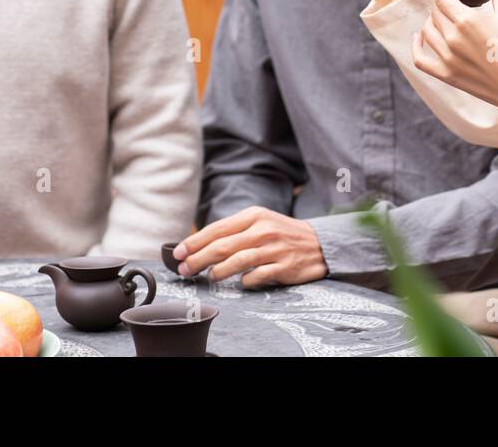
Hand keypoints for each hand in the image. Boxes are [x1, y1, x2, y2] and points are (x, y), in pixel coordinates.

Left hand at [172, 206, 327, 288]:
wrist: (319, 244)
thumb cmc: (282, 233)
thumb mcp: (260, 222)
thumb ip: (234, 231)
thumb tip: (200, 245)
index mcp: (254, 215)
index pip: (217, 229)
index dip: (194, 242)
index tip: (178, 253)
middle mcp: (263, 230)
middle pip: (222, 246)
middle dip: (198, 259)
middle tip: (185, 269)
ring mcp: (274, 249)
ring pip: (237, 261)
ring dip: (217, 271)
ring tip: (208, 277)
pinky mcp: (284, 267)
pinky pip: (257, 276)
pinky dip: (245, 281)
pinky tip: (240, 283)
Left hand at [415, 0, 497, 151]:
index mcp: (468, 21)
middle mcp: (453, 37)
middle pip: (435, 13)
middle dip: (439, 4)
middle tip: (445, 1)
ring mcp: (448, 58)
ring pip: (427, 31)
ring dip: (430, 21)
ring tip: (438, 18)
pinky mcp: (447, 75)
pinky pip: (420, 59)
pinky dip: (416, 47)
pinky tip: (419, 38)